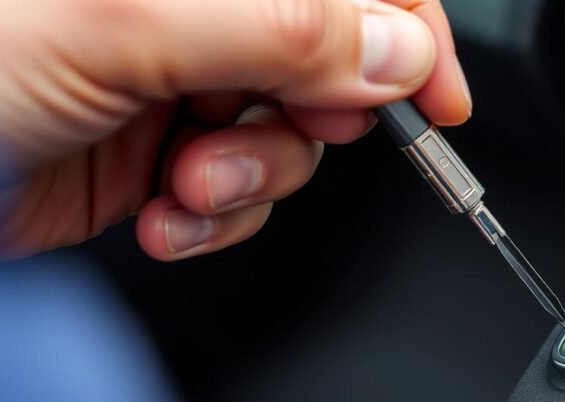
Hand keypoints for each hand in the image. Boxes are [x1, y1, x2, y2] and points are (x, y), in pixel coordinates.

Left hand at [0, 0, 470, 260]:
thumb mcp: (126, 23)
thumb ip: (283, 28)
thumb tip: (400, 49)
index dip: (406, 25)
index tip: (438, 94)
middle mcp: (195, 12)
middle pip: (331, 60)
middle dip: (317, 116)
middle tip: (291, 131)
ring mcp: (180, 83)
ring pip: (292, 137)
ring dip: (256, 177)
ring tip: (190, 186)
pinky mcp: (162, 155)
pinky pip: (242, 192)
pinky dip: (217, 217)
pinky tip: (164, 214)